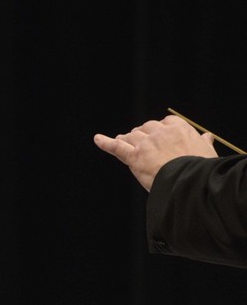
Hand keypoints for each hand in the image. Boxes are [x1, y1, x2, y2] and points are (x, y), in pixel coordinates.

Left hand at [93, 114, 216, 190]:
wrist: (190, 182)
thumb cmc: (201, 170)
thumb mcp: (207, 153)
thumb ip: (203, 143)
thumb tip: (206, 136)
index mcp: (179, 128)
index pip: (165, 123)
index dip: (160, 131)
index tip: (160, 138)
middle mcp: (160, 132)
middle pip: (146, 128)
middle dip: (143, 136)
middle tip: (142, 146)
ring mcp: (146, 144)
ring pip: (131, 136)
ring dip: (127, 140)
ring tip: (124, 143)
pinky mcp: (134, 157)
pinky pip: (116, 147)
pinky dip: (106, 142)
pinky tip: (97, 139)